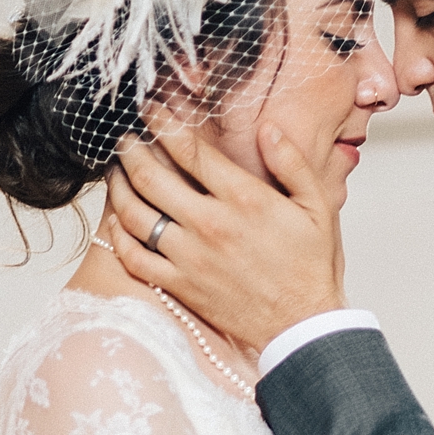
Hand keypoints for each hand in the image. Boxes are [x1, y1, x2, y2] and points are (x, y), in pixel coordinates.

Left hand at [106, 107, 346, 350]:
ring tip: (115, 172)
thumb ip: (292, 163)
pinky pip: (134, 258)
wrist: (304, 325)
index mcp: (244, 199)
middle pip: (151, 176)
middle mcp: (210, 225)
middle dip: (130, 149)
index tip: (150, 108)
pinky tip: (117, 221)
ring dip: (117, 187)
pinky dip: (119, 236)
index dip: (162, 123)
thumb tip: (267, 129)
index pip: (189, 149)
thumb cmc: (312, 267)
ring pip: (134, 214)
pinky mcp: (181, 285)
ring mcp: (190, 257)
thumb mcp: (318, 206)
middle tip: (123, 137)